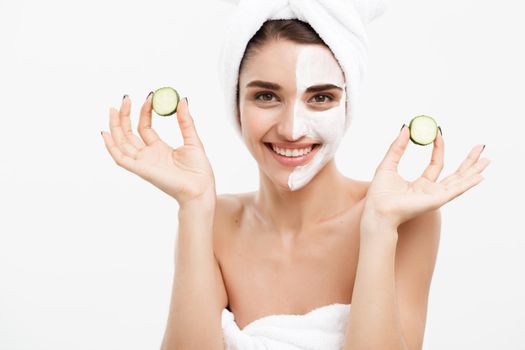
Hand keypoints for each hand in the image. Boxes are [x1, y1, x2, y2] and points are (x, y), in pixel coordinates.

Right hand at [101, 94, 215, 206]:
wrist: (201, 188)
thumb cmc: (198, 170)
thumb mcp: (193, 140)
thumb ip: (185, 121)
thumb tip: (182, 100)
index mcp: (159, 149)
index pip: (144, 127)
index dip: (144, 111)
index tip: (149, 96)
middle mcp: (148, 155)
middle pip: (129, 133)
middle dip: (125, 116)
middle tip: (125, 98)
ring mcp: (143, 163)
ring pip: (122, 143)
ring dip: (115, 126)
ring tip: (114, 108)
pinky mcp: (141, 170)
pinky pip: (120, 158)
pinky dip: (111, 147)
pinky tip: (106, 132)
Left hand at [361, 125, 490, 231]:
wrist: (378, 209)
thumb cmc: (379, 193)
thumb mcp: (388, 164)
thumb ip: (397, 147)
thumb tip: (406, 128)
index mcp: (421, 184)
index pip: (436, 164)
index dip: (439, 147)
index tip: (439, 132)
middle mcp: (431, 191)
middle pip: (455, 174)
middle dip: (469, 161)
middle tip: (480, 147)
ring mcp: (436, 197)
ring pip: (460, 181)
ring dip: (474, 170)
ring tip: (488, 160)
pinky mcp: (437, 200)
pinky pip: (455, 190)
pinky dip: (468, 183)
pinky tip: (480, 176)